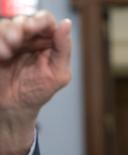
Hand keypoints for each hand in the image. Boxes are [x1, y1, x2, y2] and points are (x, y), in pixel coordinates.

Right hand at [0, 11, 71, 154]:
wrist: (15, 107)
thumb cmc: (39, 92)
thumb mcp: (58, 74)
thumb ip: (63, 49)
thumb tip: (67, 23)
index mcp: (48, 43)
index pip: (45, 21)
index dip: (39, 20)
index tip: (31, 29)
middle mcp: (30, 39)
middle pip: (24, 20)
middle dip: (19, 28)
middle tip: (15, 41)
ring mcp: (12, 42)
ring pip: (7, 25)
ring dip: (6, 35)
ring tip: (6, 53)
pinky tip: (2, 55)